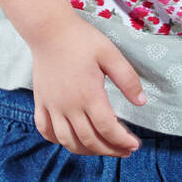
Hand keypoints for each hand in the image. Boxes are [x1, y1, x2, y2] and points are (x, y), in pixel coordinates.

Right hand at [30, 14, 147, 156]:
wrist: (49, 30)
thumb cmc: (82, 40)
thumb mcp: (111, 54)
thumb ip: (128, 79)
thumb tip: (141, 102)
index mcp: (88, 95)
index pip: (107, 129)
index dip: (122, 141)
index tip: (134, 145)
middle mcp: (68, 106)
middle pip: (89, 140)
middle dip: (109, 150)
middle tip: (124, 150)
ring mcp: (52, 106)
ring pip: (67, 141)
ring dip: (86, 151)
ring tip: (102, 149)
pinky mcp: (40, 102)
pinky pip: (45, 130)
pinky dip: (57, 140)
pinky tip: (70, 140)